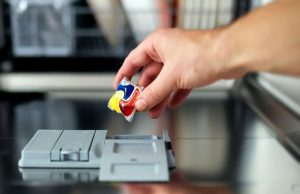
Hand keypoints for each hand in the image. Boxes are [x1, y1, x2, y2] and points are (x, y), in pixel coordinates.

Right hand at [114, 28, 239, 117]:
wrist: (231, 55)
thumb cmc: (204, 53)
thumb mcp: (172, 76)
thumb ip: (154, 92)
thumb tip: (141, 102)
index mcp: (157, 44)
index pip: (133, 60)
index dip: (124, 75)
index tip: (119, 87)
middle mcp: (167, 50)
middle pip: (149, 74)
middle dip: (144, 91)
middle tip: (138, 105)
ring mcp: (180, 60)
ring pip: (164, 81)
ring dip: (158, 96)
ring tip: (153, 111)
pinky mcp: (191, 69)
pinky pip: (177, 84)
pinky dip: (174, 94)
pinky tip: (171, 103)